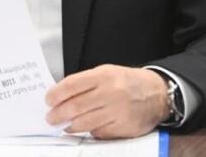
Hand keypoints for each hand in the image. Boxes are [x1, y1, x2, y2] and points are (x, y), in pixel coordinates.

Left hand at [45, 65, 168, 138]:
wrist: (157, 93)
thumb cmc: (127, 82)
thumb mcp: (106, 72)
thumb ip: (85, 83)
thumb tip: (61, 96)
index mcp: (103, 76)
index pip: (71, 85)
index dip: (56, 94)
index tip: (48, 100)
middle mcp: (110, 93)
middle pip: (75, 106)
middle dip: (58, 114)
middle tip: (50, 118)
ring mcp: (118, 112)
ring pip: (85, 123)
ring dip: (70, 126)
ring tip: (64, 126)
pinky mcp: (124, 128)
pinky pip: (99, 132)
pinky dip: (89, 131)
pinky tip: (84, 129)